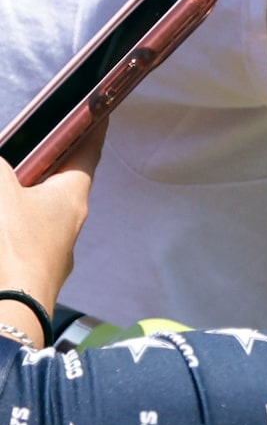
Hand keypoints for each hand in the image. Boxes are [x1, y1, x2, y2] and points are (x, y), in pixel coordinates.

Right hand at [0, 120, 104, 319]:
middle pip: (62, 182)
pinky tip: (6, 223)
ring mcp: (53, 251)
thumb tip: (3, 161)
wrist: (7, 315)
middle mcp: (71, 221)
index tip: (99, 109)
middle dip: (47, 164)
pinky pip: (24, 238)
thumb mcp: (1, 194)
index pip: (88, 150)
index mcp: (72, 195)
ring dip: (25, 198)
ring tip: (11, 184)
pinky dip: (13, 226)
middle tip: (33, 145)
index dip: (91, 127)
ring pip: (41, 213)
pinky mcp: (33, 272)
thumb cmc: (10, 246)